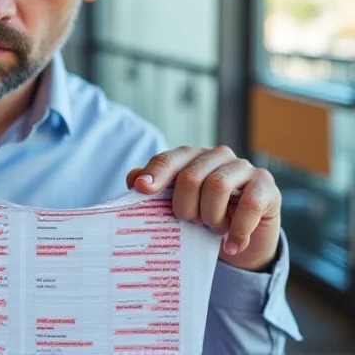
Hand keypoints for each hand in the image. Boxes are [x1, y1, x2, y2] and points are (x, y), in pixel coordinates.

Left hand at [126, 146, 281, 271]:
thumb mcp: (177, 205)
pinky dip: (237, 229)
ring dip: (211, 216)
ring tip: (212, 230)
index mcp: (191, 157)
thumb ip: (155, 190)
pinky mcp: (266, 186)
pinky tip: (231, 245)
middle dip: (185, 206)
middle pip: (190, 176)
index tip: (142, 189)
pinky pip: (250, 204)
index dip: (155, 174)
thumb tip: (134, 180)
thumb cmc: (203, 216)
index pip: (169, 159)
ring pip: (218, 185)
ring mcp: (243, 168)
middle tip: (189, 222)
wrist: (241, 239)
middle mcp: (217, 156)